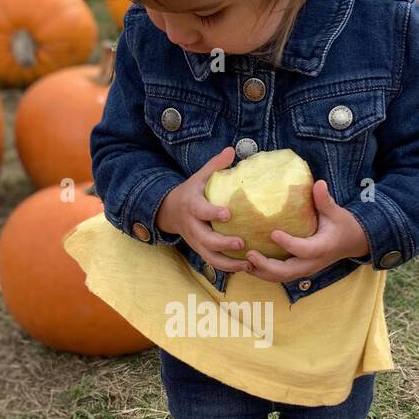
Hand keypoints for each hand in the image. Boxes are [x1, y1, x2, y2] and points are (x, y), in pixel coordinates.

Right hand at [155, 146, 248, 273]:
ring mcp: (196, 241)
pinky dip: (229, 268)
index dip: (213, 213)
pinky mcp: (200, 251)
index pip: (201, 211)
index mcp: (192, 206)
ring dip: (229, 263)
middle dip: (224, 243)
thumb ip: (215, 166)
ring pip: (210, 257)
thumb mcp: (199, 176)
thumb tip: (232, 150)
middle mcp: (192, 226)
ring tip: (248, 264)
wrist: (170, 211)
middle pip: (206, 239)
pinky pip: (213, 262)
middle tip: (242, 243)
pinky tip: (247, 268)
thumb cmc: (192, 192)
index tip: (229, 214)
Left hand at [242, 180, 369, 283]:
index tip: (272, 233)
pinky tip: (248, 263)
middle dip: (267, 266)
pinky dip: (263, 272)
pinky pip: (279, 276)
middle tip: (250, 253)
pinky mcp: (298, 270)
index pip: (303, 250)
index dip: (288, 244)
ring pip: (281, 277)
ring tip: (243, 261)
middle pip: (287, 272)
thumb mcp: (336, 212)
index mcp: (321, 248)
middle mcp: (312, 263)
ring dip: (261, 272)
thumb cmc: (341, 225)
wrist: (350, 243)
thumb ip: (325, 200)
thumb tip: (319, 183)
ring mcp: (304, 269)